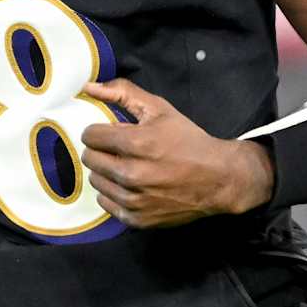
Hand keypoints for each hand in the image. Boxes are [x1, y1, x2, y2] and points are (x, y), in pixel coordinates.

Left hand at [79, 78, 273, 228]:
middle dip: (102, 150)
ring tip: (129, 166)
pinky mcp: (136, 219)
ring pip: (95, 181)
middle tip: (122, 150)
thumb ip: (122, 93)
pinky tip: (132, 185)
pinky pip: (105, 202)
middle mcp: (131, 174)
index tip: (113, 133)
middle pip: (90, 158)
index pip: (90, 136)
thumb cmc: (188, 140)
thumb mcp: (159, 109)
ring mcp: (133, 200)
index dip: (100, 131)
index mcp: (135, 144)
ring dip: (107, 172)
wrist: (218, 179)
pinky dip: (114, 192)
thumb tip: (88, 87)